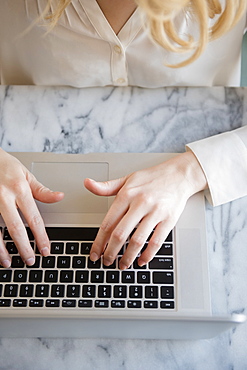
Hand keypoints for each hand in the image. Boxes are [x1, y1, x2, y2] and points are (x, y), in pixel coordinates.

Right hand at [0, 149, 63, 266]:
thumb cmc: (4, 165)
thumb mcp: (25, 174)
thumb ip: (41, 190)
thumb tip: (59, 197)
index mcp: (19, 189)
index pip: (34, 218)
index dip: (40, 237)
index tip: (45, 250)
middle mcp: (4, 196)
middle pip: (15, 228)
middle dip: (24, 247)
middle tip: (30, 261)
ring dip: (2, 249)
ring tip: (8, 262)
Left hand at [85, 151, 206, 269]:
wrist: (178, 175)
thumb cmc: (152, 178)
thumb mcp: (127, 179)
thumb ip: (106, 187)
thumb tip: (88, 184)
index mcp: (126, 194)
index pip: (108, 223)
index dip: (99, 241)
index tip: (95, 253)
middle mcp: (140, 203)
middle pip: (120, 234)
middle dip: (111, 252)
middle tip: (106, 262)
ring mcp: (155, 212)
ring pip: (138, 240)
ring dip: (128, 256)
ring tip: (122, 265)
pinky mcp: (169, 219)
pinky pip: (156, 241)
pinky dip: (148, 254)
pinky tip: (141, 260)